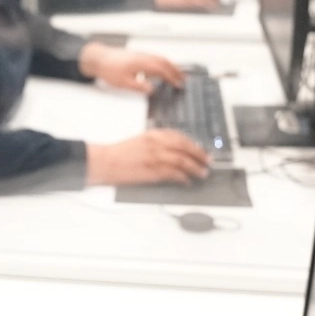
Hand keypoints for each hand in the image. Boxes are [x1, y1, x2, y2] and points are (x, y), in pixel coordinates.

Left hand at [78, 42, 186, 93]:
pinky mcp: (137, 54)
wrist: (98, 58)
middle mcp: (143, 56)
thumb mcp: (123, 83)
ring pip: (160, 58)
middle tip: (184, 79)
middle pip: (164, 62)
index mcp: (142, 63)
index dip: (172, 78)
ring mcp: (141, 54)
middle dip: (176, 70)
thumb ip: (139, 87)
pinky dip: (163, 62)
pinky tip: (162, 68)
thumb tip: (152, 90)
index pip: (162, 70)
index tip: (179, 85)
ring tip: (177, 73)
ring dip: (170, 65)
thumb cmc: (109, 70)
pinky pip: (154, 57)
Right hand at [86, 130, 210, 185]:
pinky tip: (187, 181)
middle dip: (199, 155)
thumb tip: (174, 148)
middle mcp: (157, 144)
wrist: (106, 161)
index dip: (193, 144)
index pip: (180, 136)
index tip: (200, 149)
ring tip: (202, 173)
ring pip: (183, 162)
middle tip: (207, 161)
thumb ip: (158, 141)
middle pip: (185, 148)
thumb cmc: (120, 152)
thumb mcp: (141, 139)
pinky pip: (174, 174)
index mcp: (154, 134)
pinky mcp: (153, 171)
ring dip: (195, 168)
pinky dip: (183, 178)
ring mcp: (156, 157)